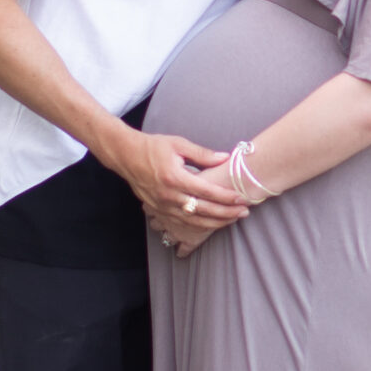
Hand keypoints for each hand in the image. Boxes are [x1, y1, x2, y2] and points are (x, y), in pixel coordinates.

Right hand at [99, 123, 248, 239]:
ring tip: (233, 219)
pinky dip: (199, 225)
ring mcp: (162, 205)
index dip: (226, 196)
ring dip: (215, 222)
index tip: (242, 198)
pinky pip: (182, 222)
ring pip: (193, 221)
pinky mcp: (158, 210)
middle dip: (226, 213)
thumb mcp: (179, 145)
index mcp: (175, 177)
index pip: (206, 191)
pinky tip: (212, 224)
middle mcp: (168, 195)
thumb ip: (203, 154)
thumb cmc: (153, 146)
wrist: (126, 155)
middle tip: (244, 212)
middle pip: (203, 210)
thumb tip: (226, 158)